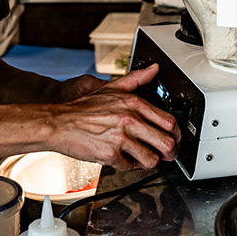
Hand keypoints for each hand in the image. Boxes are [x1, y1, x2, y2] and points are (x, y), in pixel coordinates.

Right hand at [47, 64, 180, 170]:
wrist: (59, 123)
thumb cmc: (84, 109)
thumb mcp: (112, 88)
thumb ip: (136, 78)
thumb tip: (154, 68)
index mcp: (133, 103)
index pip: (168, 121)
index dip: (177, 134)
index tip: (175, 138)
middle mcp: (129, 120)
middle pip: (166, 142)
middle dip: (170, 153)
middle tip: (168, 155)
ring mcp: (120, 138)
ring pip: (151, 159)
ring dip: (149, 161)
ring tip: (143, 157)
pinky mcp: (110, 155)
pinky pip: (129, 167)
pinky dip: (128, 166)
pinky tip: (122, 158)